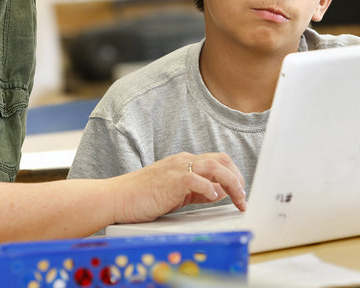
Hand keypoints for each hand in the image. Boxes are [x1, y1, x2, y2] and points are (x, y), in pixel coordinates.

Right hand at [108, 152, 245, 223]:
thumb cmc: (141, 197)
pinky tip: (213, 198)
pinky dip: (209, 188)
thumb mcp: (176, 193)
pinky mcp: (170, 181)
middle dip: (238, 178)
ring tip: (237, 199)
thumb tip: (220, 192)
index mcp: (184, 163)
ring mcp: (176, 169)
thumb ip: (197, 191)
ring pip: (214, 166)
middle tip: (243, 198)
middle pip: (221, 160)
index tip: (240, 193)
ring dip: (231, 183)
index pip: (218, 161)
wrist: (116, 198)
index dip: (234, 175)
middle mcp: (182, 161)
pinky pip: (196, 179)